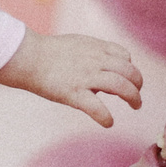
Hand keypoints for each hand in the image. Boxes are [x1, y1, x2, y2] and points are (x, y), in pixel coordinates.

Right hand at [0, 31, 144, 128]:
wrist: (27, 57)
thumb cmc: (46, 52)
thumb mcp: (75, 44)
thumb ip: (91, 53)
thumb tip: (101, 68)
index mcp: (95, 49)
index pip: (125, 56)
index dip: (129, 68)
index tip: (125, 78)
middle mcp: (95, 61)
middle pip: (129, 71)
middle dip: (138, 84)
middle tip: (136, 96)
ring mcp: (86, 77)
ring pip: (122, 86)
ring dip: (134, 98)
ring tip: (135, 106)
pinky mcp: (74, 93)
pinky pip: (98, 108)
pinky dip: (107, 118)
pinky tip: (108, 122)